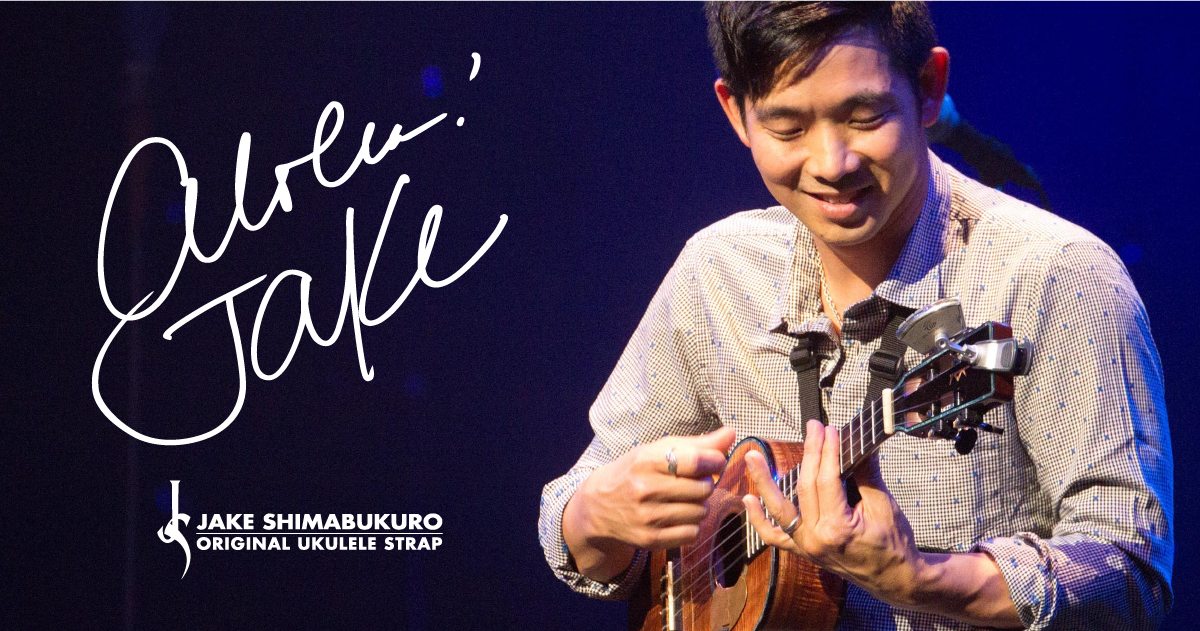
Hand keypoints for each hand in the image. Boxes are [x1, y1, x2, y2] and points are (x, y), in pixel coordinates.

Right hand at [563, 426, 735, 580]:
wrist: (598, 507)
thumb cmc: (635, 471)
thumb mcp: (658, 451)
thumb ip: (697, 444)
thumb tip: (732, 433)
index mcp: (646, 461)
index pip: (696, 461)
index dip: (714, 461)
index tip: (713, 462)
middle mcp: (645, 489)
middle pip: (703, 488)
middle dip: (706, 484)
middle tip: (693, 482)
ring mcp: (647, 517)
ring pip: (700, 512)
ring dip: (700, 505)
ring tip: (684, 499)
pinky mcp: (651, 540)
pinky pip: (693, 533)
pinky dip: (692, 525)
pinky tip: (678, 516)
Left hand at [741, 419, 928, 607]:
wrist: (895, 579)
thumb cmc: (893, 545)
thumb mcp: (885, 505)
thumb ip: (868, 473)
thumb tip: (858, 441)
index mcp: (838, 529)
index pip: (827, 480)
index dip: (828, 451)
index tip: (830, 430)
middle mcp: (816, 539)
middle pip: (805, 487)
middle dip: (809, 453)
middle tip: (813, 428)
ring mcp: (806, 546)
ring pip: (779, 510)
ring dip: (764, 482)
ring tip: (752, 457)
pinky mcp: (802, 551)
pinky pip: (774, 536)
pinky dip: (758, 519)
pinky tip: (748, 499)